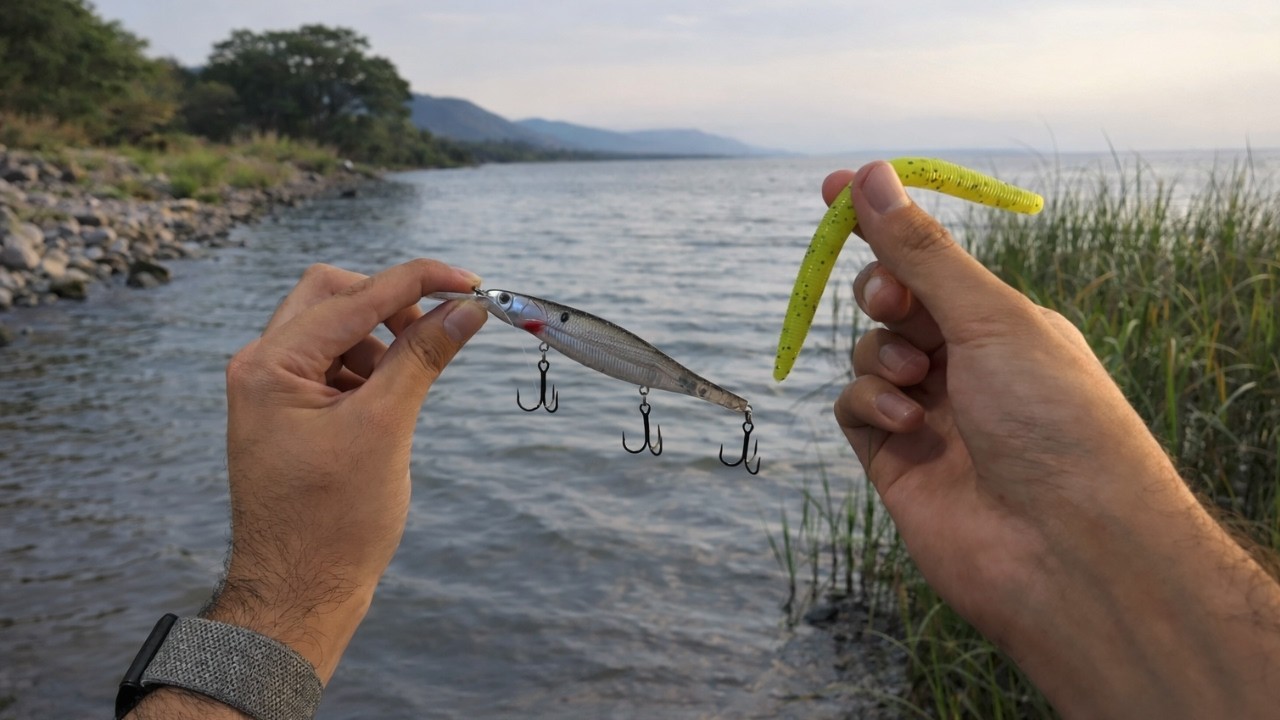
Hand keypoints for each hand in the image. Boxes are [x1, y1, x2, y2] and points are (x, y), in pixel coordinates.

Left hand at [132, 259, 487, 719]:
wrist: (300, 594)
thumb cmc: (335, 523)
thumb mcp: (386, 427)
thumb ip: (424, 356)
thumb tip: (465, 309)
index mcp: (270, 366)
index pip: (355, 297)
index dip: (418, 282)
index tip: (471, 283)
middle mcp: (260, 367)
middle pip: (333, 294)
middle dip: (390, 303)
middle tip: (438, 329)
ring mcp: (271, 390)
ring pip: (333, 327)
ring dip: (380, 339)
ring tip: (407, 388)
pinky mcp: (289, 411)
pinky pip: (333, 364)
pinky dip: (369, 368)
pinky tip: (389, 406)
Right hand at [832, 162, 1279, 717]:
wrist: (1065, 548)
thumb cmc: (1052, 419)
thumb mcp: (988, 317)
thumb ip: (920, 250)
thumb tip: (871, 174)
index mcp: (1001, 322)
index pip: (930, 257)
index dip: (882, 220)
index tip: (833, 186)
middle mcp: (965, 363)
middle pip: (892, 301)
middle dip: (883, 291)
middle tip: (892, 298)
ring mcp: (929, 411)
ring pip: (868, 353)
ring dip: (882, 356)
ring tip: (917, 380)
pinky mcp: (895, 459)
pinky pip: (856, 408)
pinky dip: (874, 405)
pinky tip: (909, 426)